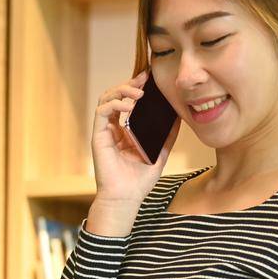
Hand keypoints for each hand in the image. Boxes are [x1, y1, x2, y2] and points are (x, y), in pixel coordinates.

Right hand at [89, 72, 180, 234]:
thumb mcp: (160, 153)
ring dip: (121, 90)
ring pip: (106, 99)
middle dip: (129, 84)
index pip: (127, 102)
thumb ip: (168, 135)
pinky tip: (128, 106)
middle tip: (145, 79)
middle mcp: (112, 129)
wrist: (126, 199)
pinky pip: (102, 112)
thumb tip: (179, 116)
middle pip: (115, 96)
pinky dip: (114, 104)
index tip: (150, 79)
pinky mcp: (98, 137)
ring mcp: (104, 132)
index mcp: (125, 131)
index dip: (136, 88)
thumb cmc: (139, 181)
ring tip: (138, 92)